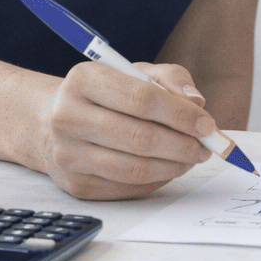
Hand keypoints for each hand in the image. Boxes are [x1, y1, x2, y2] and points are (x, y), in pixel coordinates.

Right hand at [36, 59, 214, 199]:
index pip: (142, 99)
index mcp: (84, 79)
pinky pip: (127, 188)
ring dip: (173, 166)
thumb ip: (171, 79)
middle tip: (204, 147)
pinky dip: (156, 180)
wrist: (53, 122)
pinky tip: (167, 167)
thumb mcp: (135, 72)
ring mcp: (69, 154)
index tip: (207, 125)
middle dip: (182, 145)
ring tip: (190, 158)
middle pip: (140, 138)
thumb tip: (197, 102)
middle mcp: (69, 116)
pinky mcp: (76, 184)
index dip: (181, 115)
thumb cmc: (106, 94)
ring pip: (134, 168)